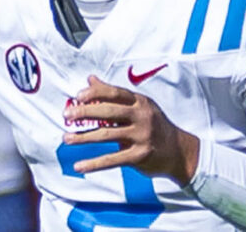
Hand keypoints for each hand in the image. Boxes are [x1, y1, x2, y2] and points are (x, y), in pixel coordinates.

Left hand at [62, 75, 200, 184]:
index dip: (95, 93)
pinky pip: (112, 160)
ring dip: (84, 137)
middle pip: (109, 112)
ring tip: (66, 138)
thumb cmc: (154, 125)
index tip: (78, 96)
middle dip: (85, 113)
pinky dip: (94, 163)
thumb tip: (90, 79)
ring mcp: (141, 137)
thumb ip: (113, 94)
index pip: (115, 93)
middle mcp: (142, 117)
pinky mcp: (140, 156)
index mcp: (140, 102)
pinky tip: (79, 165)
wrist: (179, 151)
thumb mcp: (139, 106)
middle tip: (66, 116)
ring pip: (107, 135)